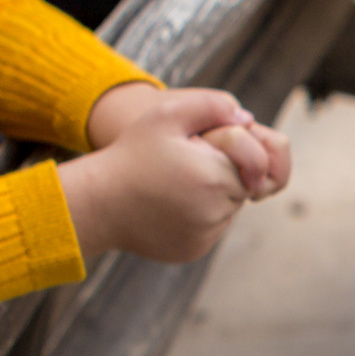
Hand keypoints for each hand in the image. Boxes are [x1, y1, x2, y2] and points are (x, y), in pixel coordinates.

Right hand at [59, 89, 289, 263]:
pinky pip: (212, 228)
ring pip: (229, 208)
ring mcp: (206, 236)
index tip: (209, 144)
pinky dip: (200, 215)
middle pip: (243, 185)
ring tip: (176, 182)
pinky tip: (171, 203)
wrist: (98, 202)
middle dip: (225, 170)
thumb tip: (248, 120)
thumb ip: (213, 105)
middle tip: (187, 161)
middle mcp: (215, 212)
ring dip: (214, 192)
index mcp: (214, 176)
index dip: (235, 146)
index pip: (256, 160)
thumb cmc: (131, 154)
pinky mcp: (195, 250)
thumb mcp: (167, 114)